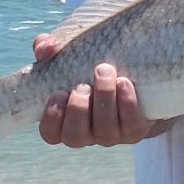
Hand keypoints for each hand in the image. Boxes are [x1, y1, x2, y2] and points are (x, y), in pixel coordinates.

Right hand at [33, 34, 156, 147]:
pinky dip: (127, 103)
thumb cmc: (94, 60)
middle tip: (83, 85)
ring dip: (104, 99)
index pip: (50, 133)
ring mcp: (112, 134)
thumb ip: (51, 46)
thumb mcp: (71, 49)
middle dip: (78, 110)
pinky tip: (124, 82)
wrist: (139, 69)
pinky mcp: (136, 129)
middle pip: (75, 137)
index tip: (58, 93)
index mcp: (66, 119)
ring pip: (104, 131)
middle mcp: (87, 133)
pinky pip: (131, 125)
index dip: (52, 118)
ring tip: (105, 72)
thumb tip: (44, 49)